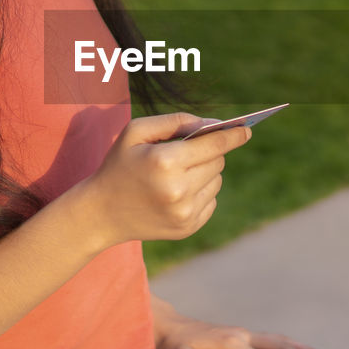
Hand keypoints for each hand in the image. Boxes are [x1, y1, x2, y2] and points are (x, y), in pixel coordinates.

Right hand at [72, 112, 250, 247]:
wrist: (102, 213)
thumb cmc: (119, 164)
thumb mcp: (137, 131)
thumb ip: (175, 120)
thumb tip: (212, 123)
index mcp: (166, 161)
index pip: (214, 144)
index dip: (233, 135)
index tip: (247, 130)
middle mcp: (179, 189)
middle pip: (218, 161)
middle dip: (209, 152)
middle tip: (186, 153)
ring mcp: (184, 213)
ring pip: (216, 180)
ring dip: (204, 173)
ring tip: (176, 175)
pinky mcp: (188, 227)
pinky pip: (211, 200)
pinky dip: (200, 192)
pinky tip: (176, 193)